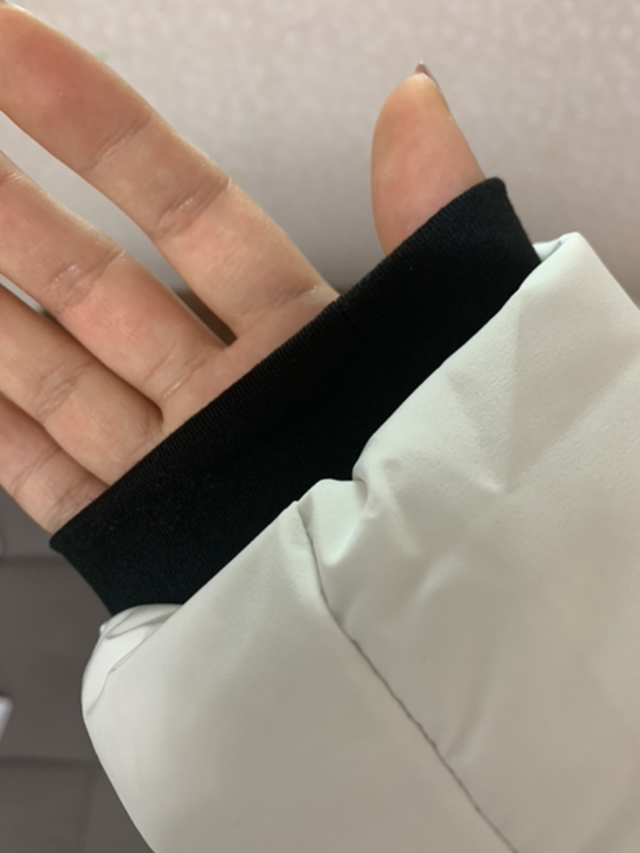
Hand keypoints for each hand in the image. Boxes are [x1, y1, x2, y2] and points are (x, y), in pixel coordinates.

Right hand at [0, 6, 483, 533]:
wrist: (418, 641)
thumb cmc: (449, 491)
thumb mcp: (452, 340)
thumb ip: (428, 222)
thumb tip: (417, 103)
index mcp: (297, 334)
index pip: (183, 206)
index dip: (96, 126)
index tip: (16, 48)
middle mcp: (224, 389)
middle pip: (94, 280)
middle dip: (11, 208)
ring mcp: (175, 461)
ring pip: (53, 365)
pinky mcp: (139, 536)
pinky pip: (45, 465)